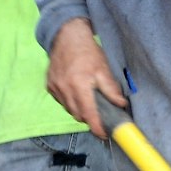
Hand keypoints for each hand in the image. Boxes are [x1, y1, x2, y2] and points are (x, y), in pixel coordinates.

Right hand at [45, 19, 125, 137]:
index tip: (103, 134)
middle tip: (99, 113)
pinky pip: (61, 101)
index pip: (88, 115)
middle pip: (78, 115)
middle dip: (89, 117)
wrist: (67, 36)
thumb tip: (121, 105)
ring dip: (79, 109)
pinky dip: (69, 101)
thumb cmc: (87, 51)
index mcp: (79, 86)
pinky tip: (75, 91)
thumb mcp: (103, 69)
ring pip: (69, 109)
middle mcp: (64, 89)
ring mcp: (55, 88)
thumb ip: (111, 89)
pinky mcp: (49, 86)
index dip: (96, 127)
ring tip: (87, 99)